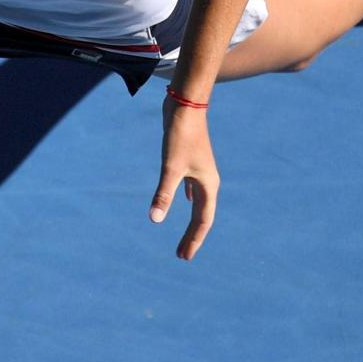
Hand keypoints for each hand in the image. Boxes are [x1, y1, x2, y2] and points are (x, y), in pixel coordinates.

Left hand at [149, 97, 218, 260]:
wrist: (185, 105)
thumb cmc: (180, 135)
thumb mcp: (170, 167)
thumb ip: (163, 194)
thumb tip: (155, 219)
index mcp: (207, 185)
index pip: (203, 221)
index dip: (194, 240)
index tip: (183, 256)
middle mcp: (207, 180)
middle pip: (202, 215)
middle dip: (193, 236)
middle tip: (182, 255)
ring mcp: (200, 171)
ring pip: (198, 203)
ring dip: (191, 221)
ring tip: (185, 236)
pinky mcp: (191, 161)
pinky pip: (192, 187)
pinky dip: (187, 198)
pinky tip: (183, 200)